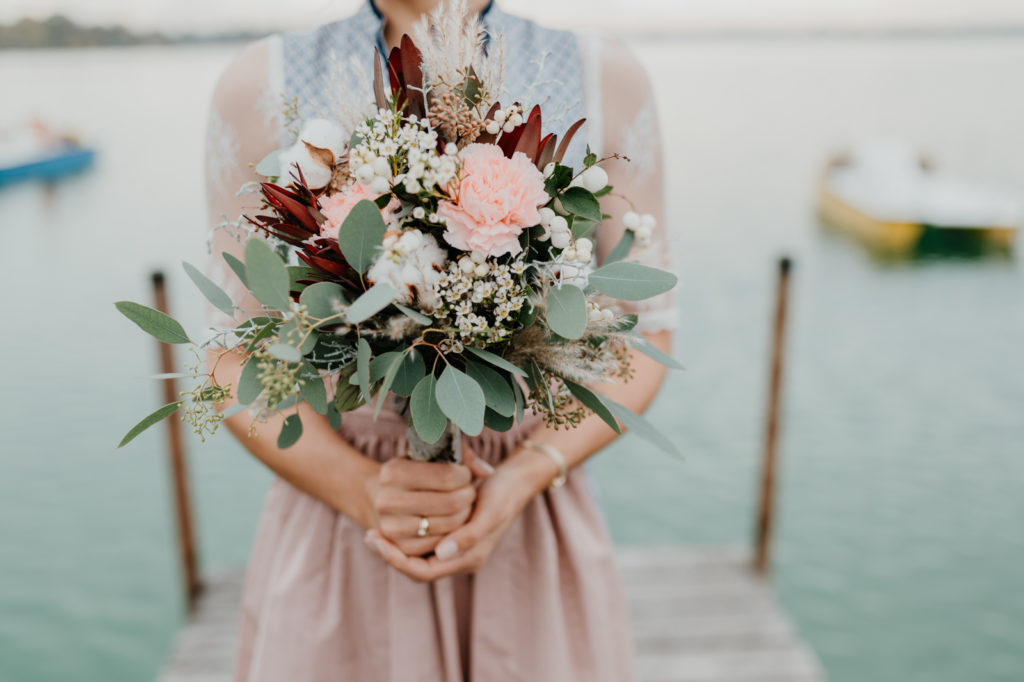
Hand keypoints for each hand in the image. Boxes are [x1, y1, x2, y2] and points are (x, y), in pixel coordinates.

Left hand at [365, 448, 541, 581]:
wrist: (515, 480)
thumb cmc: (503, 493)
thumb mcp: (489, 512)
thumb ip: (468, 536)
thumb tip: (440, 553)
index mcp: (470, 557)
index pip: (424, 572)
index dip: (398, 561)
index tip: (378, 541)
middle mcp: (459, 558)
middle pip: (416, 568)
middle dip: (391, 555)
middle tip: (369, 536)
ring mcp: (454, 547)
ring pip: (416, 558)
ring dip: (394, 548)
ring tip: (372, 533)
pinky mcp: (449, 533)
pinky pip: (421, 544)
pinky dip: (404, 536)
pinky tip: (389, 526)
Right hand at [368, 446, 495, 556]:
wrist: (387, 499)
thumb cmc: (418, 473)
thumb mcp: (434, 455)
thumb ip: (464, 457)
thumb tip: (487, 472)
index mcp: (393, 472)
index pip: (447, 476)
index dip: (465, 476)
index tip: (466, 474)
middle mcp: (387, 501)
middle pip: (450, 503)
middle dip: (467, 496)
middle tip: (469, 491)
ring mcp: (391, 527)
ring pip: (448, 525)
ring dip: (465, 515)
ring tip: (464, 505)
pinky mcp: (400, 547)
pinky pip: (440, 544)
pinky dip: (454, 533)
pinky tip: (455, 521)